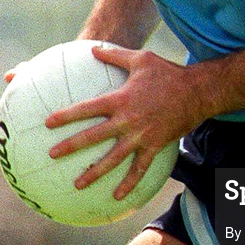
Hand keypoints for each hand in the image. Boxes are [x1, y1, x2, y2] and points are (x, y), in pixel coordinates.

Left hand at [44, 45, 209, 200]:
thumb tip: (93, 49)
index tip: (48, 122)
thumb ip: (114, 55)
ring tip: (77, 184)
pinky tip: (117, 195)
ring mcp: (141, 135)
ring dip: (94, 172)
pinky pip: (140, 168)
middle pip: (94, 136)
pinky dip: (129, 182)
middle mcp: (127, 120)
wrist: (197, 92)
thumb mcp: (141, 59)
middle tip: (52, 155)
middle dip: (71, 146)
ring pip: (113, 158)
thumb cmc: (167, 73)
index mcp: (121, 99)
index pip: (87, 108)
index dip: (66, 115)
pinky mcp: (154, 145)